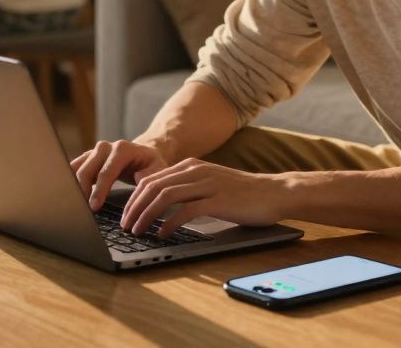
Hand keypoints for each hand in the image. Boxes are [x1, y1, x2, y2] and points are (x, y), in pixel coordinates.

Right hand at [70, 140, 169, 211]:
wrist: (143, 154)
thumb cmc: (151, 164)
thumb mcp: (158, 169)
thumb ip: (151, 175)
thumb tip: (139, 178)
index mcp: (123, 149)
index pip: (107, 171)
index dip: (99, 190)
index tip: (94, 206)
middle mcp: (105, 147)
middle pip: (87, 169)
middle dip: (82, 190)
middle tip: (81, 210)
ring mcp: (94, 152)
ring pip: (77, 168)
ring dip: (73, 186)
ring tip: (73, 205)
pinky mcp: (87, 158)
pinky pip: (73, 168)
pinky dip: (70, 181)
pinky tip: (69, 195)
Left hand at [120, 158, 288, 238]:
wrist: (276, 192)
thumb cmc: (243, 193)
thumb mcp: (209, 183)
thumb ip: (186, 187)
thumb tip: (158, 202)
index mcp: (191, 165)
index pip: (151, 179)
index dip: (133, 198)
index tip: (125, 215)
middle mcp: (196, 170)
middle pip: (153, 186)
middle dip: (134, 207)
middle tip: (124, 226)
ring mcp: (207, 184)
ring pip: (165, 196)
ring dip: (146, 215)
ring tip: (137, 231)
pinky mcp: (219, 200)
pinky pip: (186, 210)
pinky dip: (170, 223)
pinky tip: (162, 234)